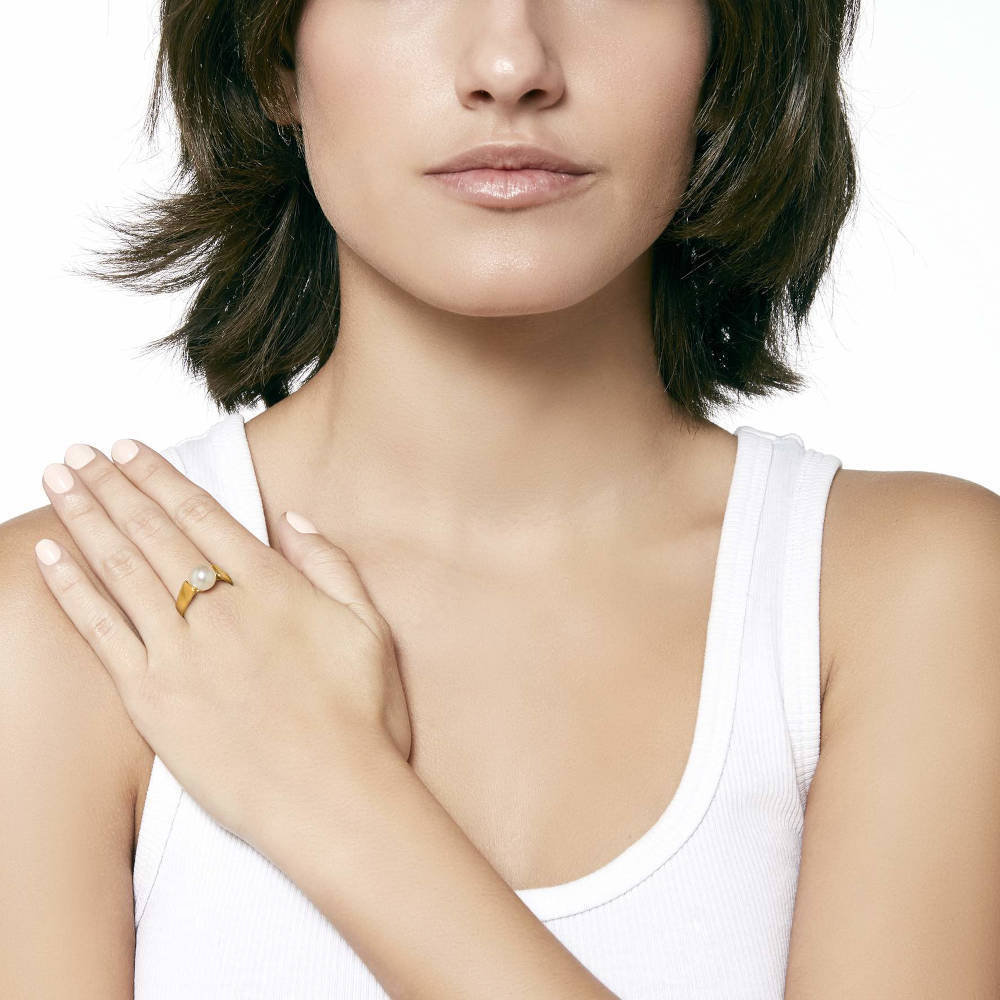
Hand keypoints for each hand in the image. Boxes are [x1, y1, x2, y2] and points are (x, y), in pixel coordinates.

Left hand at [33, 437, 411, 849]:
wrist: (333, 797)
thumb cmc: (361, 717)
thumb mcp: (370, 627)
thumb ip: (331, 565)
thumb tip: (295, 519)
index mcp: (271, 586)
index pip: (202, 514)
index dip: (161, 477)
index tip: (130, 449)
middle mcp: (218, 609)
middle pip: (153, 531)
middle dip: (111, 484)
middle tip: (78, 453)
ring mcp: (180, 652)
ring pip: (121, 568)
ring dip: (85, 518)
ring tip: (58, 480)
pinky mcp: (152, 698)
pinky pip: (101, 631)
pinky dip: (71, 589)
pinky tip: (50, 555)